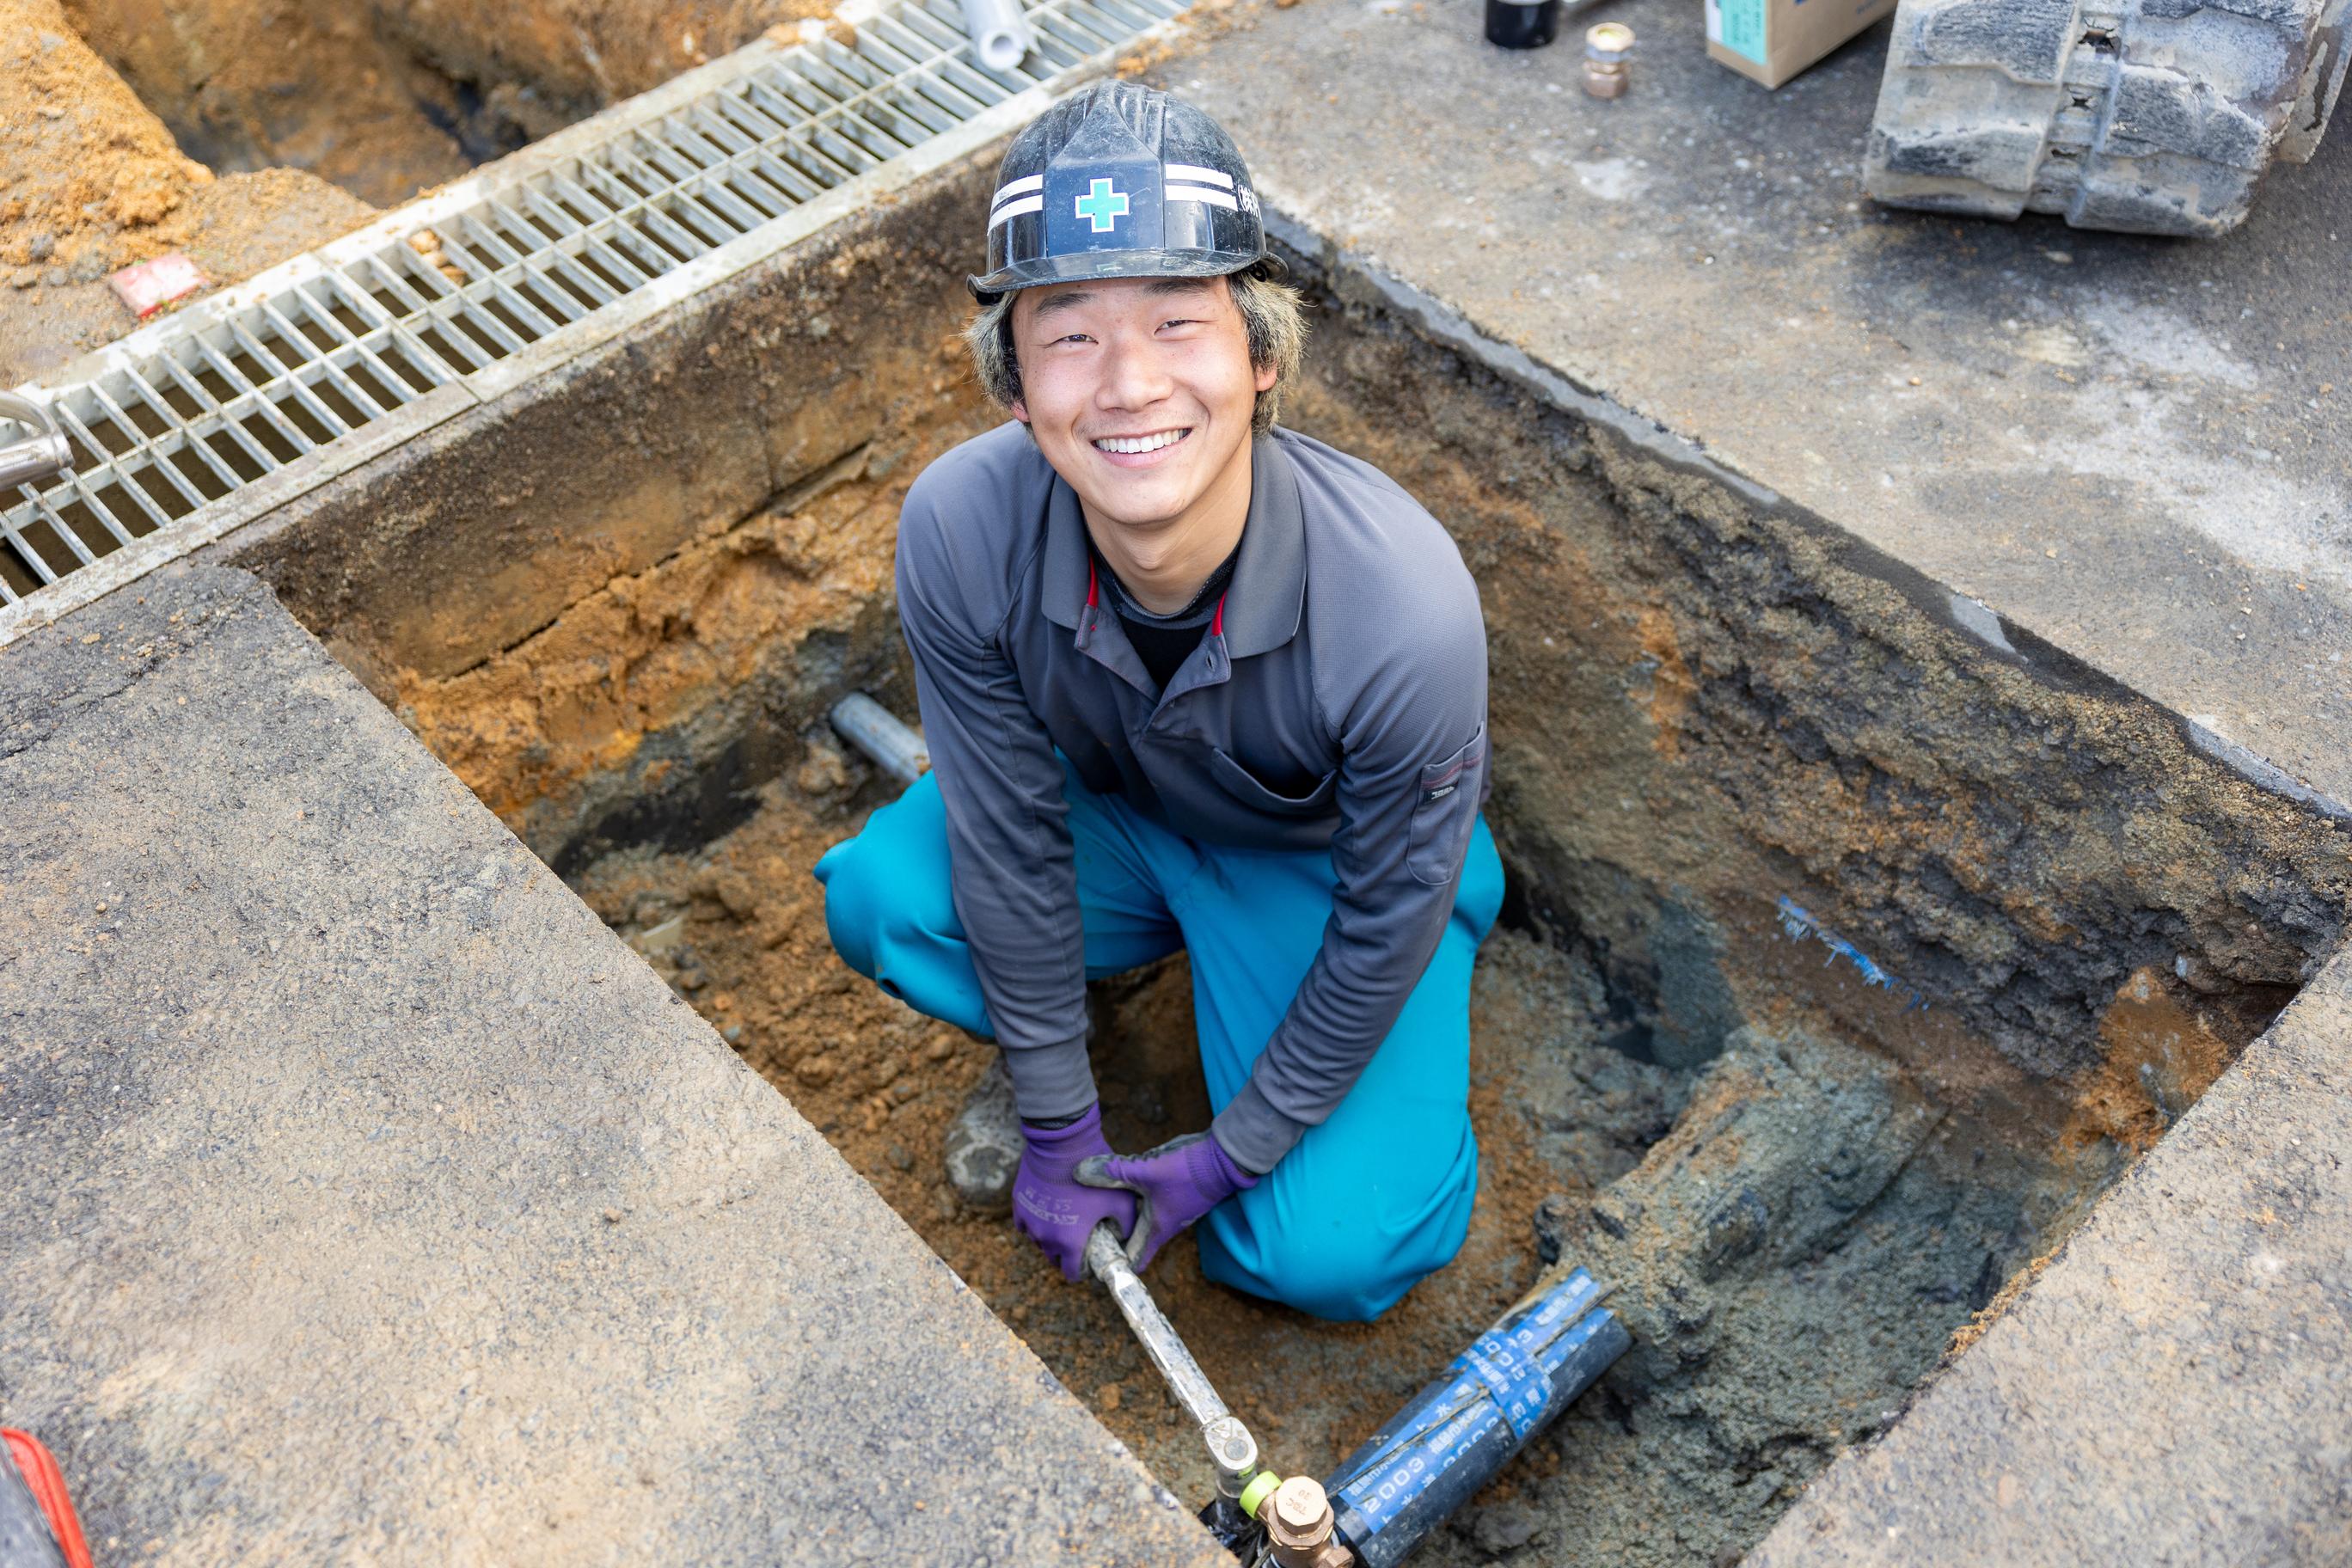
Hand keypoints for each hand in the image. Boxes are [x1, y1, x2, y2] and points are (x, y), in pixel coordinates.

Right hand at [1012, 1104, 1137, 1280]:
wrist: (1062, 1144)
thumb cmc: (1094, 1174)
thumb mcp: (1122, 1202)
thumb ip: (1126, 1227)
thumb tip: (1123, 1238)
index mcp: (1069, 1242)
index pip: (1073, 1274)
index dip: (1084, 1270)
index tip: (1090, 1258)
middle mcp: (1045, 1237)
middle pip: (1055, 1258)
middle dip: (1068, 1254)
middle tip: (1081, 1237)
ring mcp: (1029, 1221)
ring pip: (1040, 1241)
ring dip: (1052, 1237)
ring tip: (1067, 1219)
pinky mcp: (1019, 1204)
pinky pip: (1026, 1224)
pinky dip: (1037, 1222)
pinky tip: (1049, 1210)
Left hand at [1076, 1132, 1257, 1272]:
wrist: (1225, 1158)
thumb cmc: (1189, 1172)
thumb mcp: (1145, 1172)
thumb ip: (1113, 1173)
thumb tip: (1079, 1173)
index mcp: (1156, 1228)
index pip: (1133, 1259)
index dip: (1113, 1263)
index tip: (1092, 1259)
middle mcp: (1164, 1224)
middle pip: (1133, 1237)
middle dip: (1111, 1233)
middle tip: (1084, 1223)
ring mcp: (1172, 1209)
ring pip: (1141, 1216)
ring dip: (1123, 1213)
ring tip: (1096, 1201)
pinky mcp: (1176, 1193)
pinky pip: (1149, 1199)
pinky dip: (1135, 1196)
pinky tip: (1122, 1178)